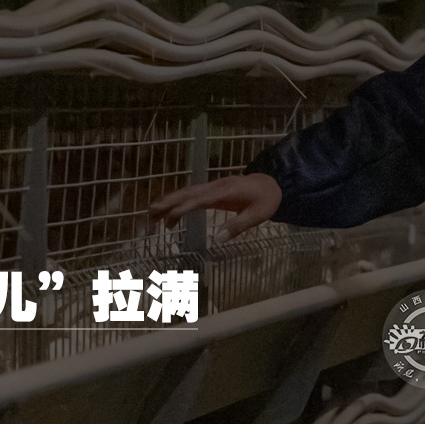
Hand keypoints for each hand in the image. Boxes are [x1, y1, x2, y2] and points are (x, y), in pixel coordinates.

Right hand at [146, 173, 281, 243]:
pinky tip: (172, 216)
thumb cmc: (266, 200)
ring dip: (170, 202)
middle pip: (189, 192)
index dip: (186, 205)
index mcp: (227, 191)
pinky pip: (193, 196)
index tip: (171, 212)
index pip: (203, 198)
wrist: (272, 184)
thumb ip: (238, 226)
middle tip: (152, 210)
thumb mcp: (257, 215)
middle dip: (170, 200)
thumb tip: (217, 239)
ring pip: (188, 193)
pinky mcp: (213, 191)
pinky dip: (180, 204)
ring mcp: (214, 187)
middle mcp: (216, 186)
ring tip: (154, 214)